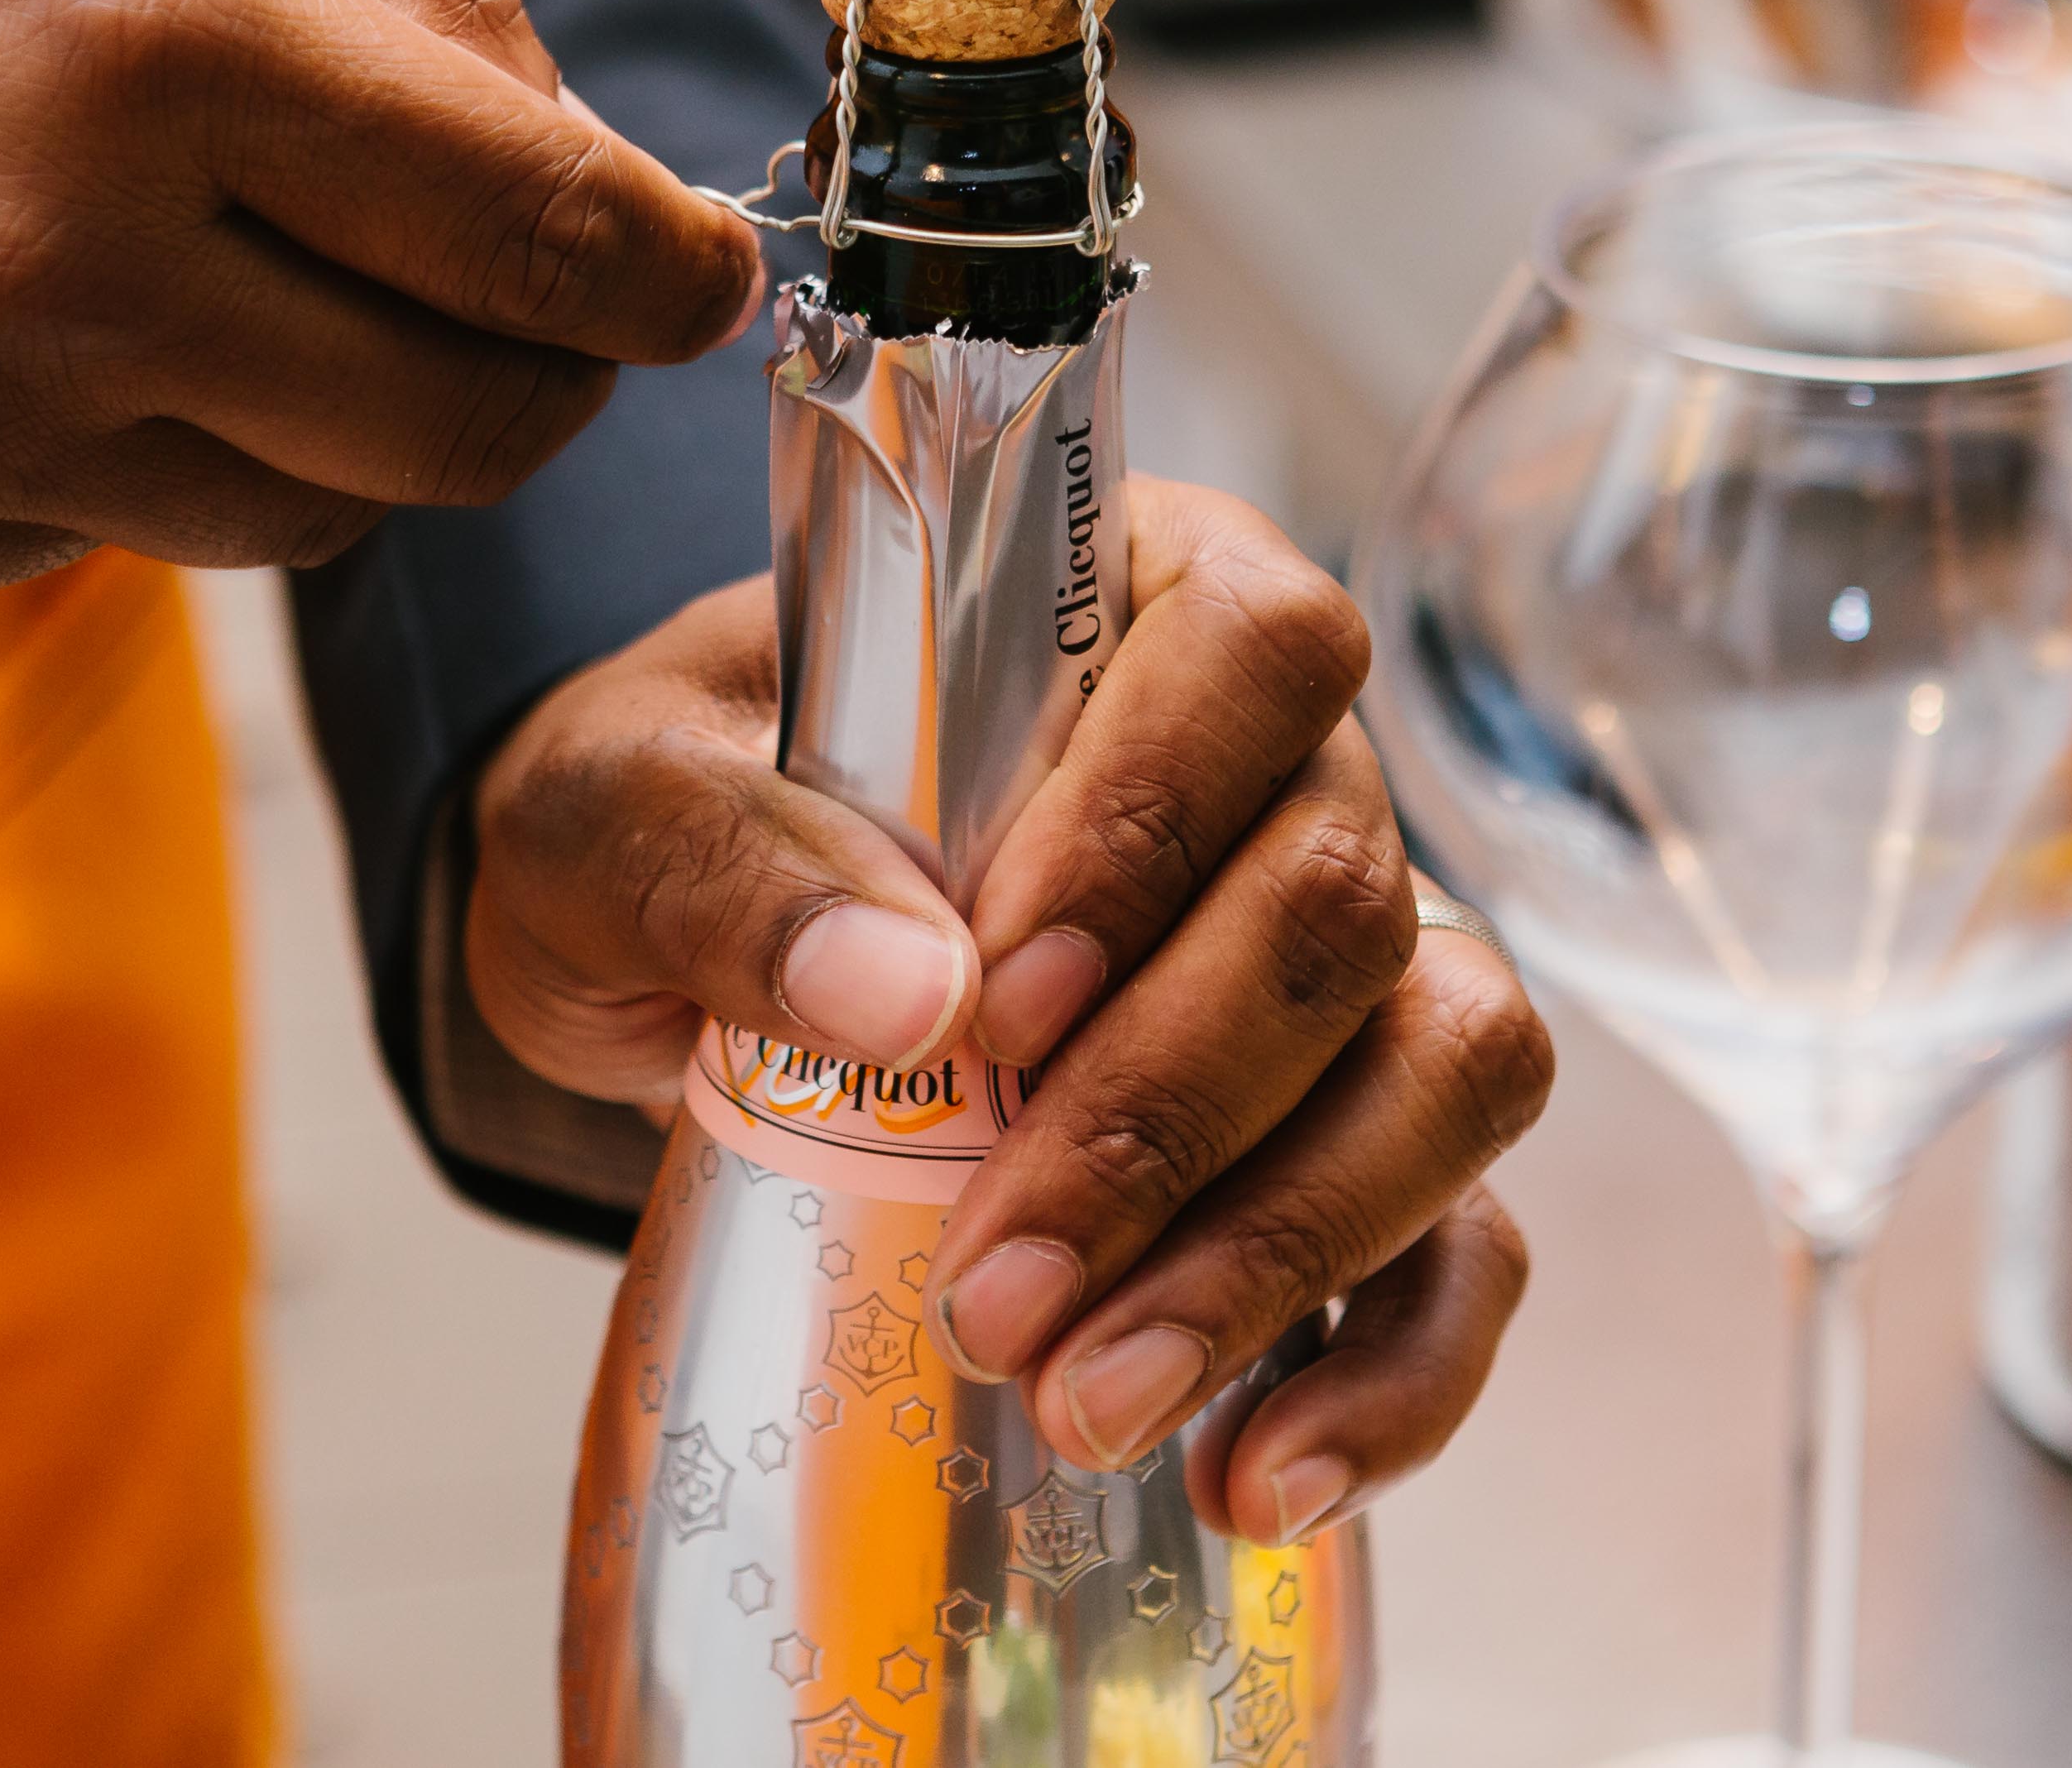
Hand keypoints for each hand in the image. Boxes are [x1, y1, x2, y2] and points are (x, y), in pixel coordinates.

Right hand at [0, 0, 761, 598]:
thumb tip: (574, 138)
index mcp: (154, 38)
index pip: (535, 237)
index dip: (662, 275)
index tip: (697, 275)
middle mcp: (58, 268)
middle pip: (455, 434)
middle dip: (540, 379)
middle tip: (534, 309)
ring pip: (296, 516)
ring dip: (334, 419)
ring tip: (236, 269)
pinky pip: (97, 534)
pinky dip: (126, 443)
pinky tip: (11, 303)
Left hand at [469, 476, 1549, 1540]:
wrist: (647, 971)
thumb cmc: (665, 823)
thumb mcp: (611, 803)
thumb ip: (724, 859)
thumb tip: (909, 995)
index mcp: (1132, 599)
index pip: (1252, 649)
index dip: (1161, 823)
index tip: (1003, 1001)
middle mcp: (1284, 766)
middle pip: (1344, 902)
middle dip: (1174, 1116)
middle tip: (993, 1289)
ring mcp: (1345, 966)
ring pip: (1445, 1069)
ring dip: (1285, 1251)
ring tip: (1093, 1400)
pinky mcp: (1349, 1144)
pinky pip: (1460, 1248)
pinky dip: (1392, 1372)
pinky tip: (1254, 1472)